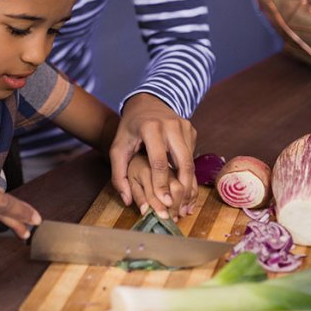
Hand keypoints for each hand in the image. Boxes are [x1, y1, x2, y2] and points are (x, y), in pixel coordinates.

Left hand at [109, 93, 196, 219]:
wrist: (146, 102)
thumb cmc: (130, 128)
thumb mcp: (118, 147)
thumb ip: (118, 174)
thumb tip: (128, 200)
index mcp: (150, 128)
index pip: (159, 162)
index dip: (162, 184)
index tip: (164, 203)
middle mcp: (171, 126)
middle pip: (183, 163)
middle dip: (183, 187)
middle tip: (179, 208)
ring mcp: (184, 127)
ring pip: (191, 161)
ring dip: (189, 183)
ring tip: (184, 203)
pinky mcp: (191, 130)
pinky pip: (192, 156)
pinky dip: (189, 173)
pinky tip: (185, 188)